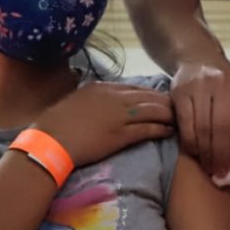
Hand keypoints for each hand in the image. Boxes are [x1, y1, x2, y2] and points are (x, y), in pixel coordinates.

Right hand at [34, 82, 174, 167]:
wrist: (49, 140)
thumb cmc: (55, 124)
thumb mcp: (74, 102)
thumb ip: (90, 99)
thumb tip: (96, 102)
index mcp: (101, 88)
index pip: (134, 88)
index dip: (150, 94)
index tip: (160, 98)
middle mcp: (113, 98)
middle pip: (148, 96)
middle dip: (165, 101)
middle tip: (178, 107)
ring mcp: (119, 116)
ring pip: (152, 110)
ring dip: (168, 114)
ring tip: (179, 118)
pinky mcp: (121, 135)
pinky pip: (148, 129)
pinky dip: (161, 129)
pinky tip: (170, 131)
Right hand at [171, 58, 229, 176]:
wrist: (197, 58)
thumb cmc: (220, 84)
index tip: (229, 166)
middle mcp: (221, 86)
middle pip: (220, 129)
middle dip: (218, 155)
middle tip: (216, 172)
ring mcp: (199, 88)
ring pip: (201, 128)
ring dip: (203, 152)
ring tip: (205, 165)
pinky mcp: (180, 92)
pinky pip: (185, 124)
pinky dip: (189, 141)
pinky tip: (192, 150)